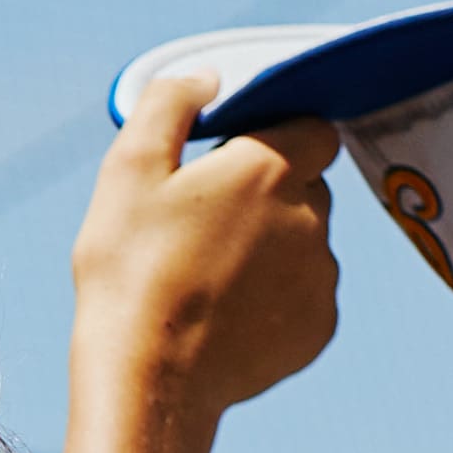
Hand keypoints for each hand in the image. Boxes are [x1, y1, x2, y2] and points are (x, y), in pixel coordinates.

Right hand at [72, 65, 345, 425]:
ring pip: (307, 242)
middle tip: (207, 216)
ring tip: (210, 270)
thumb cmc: (130, 266)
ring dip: (273, 244)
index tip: (240, 151)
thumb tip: (208, 77)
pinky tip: (227, 309)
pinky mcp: (321, 327)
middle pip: (308, 186)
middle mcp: (313, 220)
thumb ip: (169, 105)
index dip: (281, 134)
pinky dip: (277, 294)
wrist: (151, 374)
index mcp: (272, 170)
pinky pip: (307, 294)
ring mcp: (323, 277)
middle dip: (269, 190)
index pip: (315, 130)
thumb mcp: (129, 168)